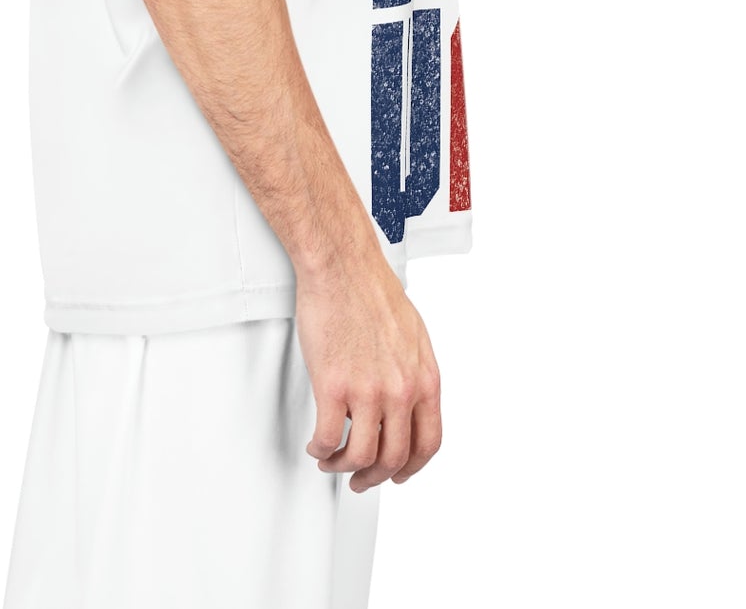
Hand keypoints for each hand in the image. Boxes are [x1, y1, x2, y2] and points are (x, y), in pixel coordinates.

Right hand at [296, 253, 443, 490]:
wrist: (342, 266)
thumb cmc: (372, 290)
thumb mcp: (413, 335)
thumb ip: (412, 374)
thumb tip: (402, 402)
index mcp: (424, 378)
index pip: (429, 442)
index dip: (412, 467)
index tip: (397, 473)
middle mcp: (401, 390)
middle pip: (394, 457)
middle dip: (374, 476)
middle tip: (359, 479)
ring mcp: (367, 391)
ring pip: (360, 456)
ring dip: (343, 467)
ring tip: (331, 460)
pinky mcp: (333, 385)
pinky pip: (327, 437)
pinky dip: (320, 449)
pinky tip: (316, 444)